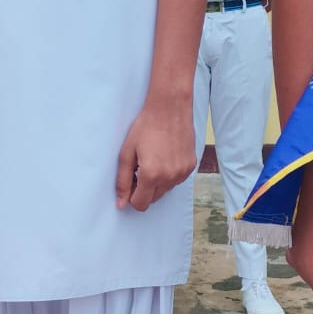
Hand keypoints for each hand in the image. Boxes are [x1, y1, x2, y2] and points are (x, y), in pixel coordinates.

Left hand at [116, 95, 196, 211]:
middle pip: (153, 199)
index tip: (130, 180)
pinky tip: (165, 156)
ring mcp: (182, 173)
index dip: (132, 195)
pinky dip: (168, 174)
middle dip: (144, 189)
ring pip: (165, 190)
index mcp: (151, 176)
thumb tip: (121, 204)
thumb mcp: (127, 153)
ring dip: (157, 182)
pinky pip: (176, 180)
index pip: (140, 204)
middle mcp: (169, 178)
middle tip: (140, 166)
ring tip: (153, 158)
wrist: (170, 108)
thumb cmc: (145, 127)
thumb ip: (122, 181)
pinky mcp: (191, 166)